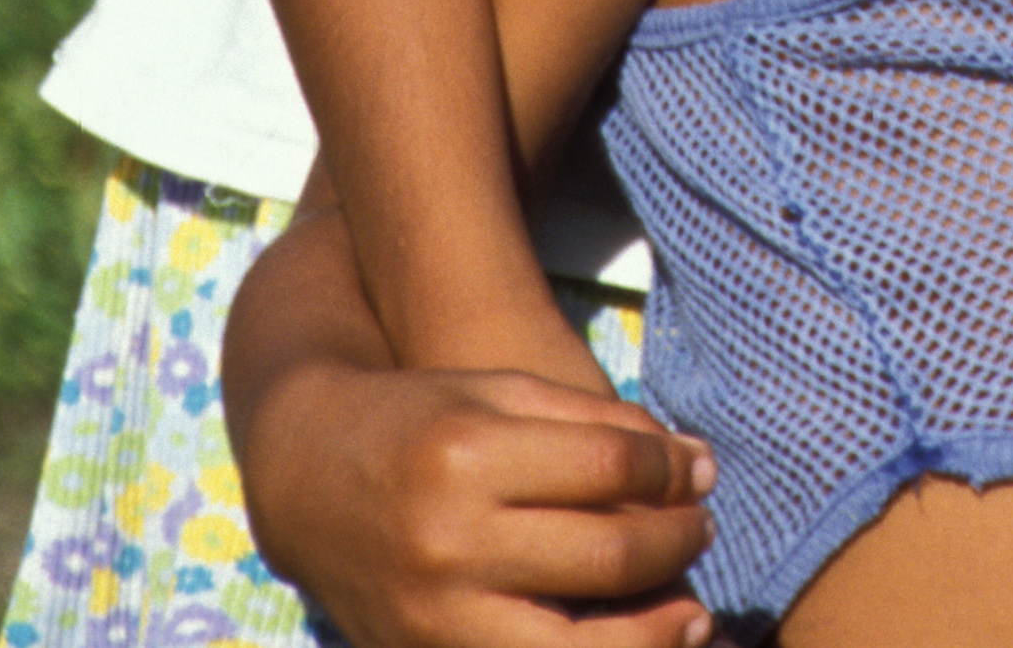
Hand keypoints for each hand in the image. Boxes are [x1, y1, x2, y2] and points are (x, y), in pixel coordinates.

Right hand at [241, 354, 717, 647]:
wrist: (309, 478)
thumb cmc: (421, 419)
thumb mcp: (499, 391)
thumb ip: (594, 424)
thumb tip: (692, 465)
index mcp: (467, 454)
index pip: (608, 470)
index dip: (672, 470)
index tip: (702, 468)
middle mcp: (449, 544)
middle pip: (604, 556)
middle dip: (675, 542)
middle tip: (704, 527)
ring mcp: (436, 619)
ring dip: (654, 632)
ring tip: (694, 610)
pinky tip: (635, 646)